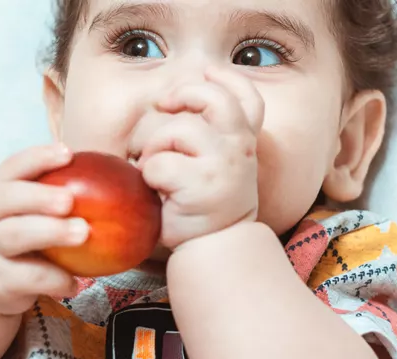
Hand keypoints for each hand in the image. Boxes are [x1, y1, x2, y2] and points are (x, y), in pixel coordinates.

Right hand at [0, 144, 88, 315]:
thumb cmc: (17, 238)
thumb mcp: (23, 215)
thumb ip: (54, 197)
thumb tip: (116, 179)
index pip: (11, 168)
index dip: (38, 158)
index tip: (68, 153)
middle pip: (5, 199)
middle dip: (39, 196)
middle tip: (69, 200)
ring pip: (13, 236)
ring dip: (50, 232)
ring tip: (83, 233)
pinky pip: (25, 278)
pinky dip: (54, 278)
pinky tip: (73, 283)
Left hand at [138, 67, 263, 249]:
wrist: (214, 249)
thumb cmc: (205, 203)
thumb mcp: (217, 164)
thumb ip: (210, 133)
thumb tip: (172, 97)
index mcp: (244, 141)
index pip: (249, 99)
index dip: (227, 78)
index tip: (207, 71)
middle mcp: (240, 148)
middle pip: (213, 98)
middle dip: (182, 93)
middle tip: (164, 105)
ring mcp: (223, 165)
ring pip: (175, 130)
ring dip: (154, 148)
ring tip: (155, 170)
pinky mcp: (200, 185)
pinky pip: (158, 165)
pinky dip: (147, 177)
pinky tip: (156, 193)